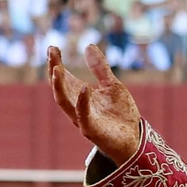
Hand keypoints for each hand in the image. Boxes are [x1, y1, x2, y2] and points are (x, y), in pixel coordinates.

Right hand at [48, 44, 141, 165]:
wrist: (134, 140)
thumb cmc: (121, 114)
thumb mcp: (112, 86)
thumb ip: (100, 68)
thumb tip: (88, 46)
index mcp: (79, 95)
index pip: (63, 77)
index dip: (56, 63)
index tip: (52, 47)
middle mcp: (76, 106)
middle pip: (60, 87)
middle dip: (54, 70)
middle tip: (51, 54)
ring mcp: (82, 119)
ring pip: (64, 102)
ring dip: (58, 86)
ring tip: (57, 68)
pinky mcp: (92, 130)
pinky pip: (83, 116)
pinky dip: (82, 102)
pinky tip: (84, 87)